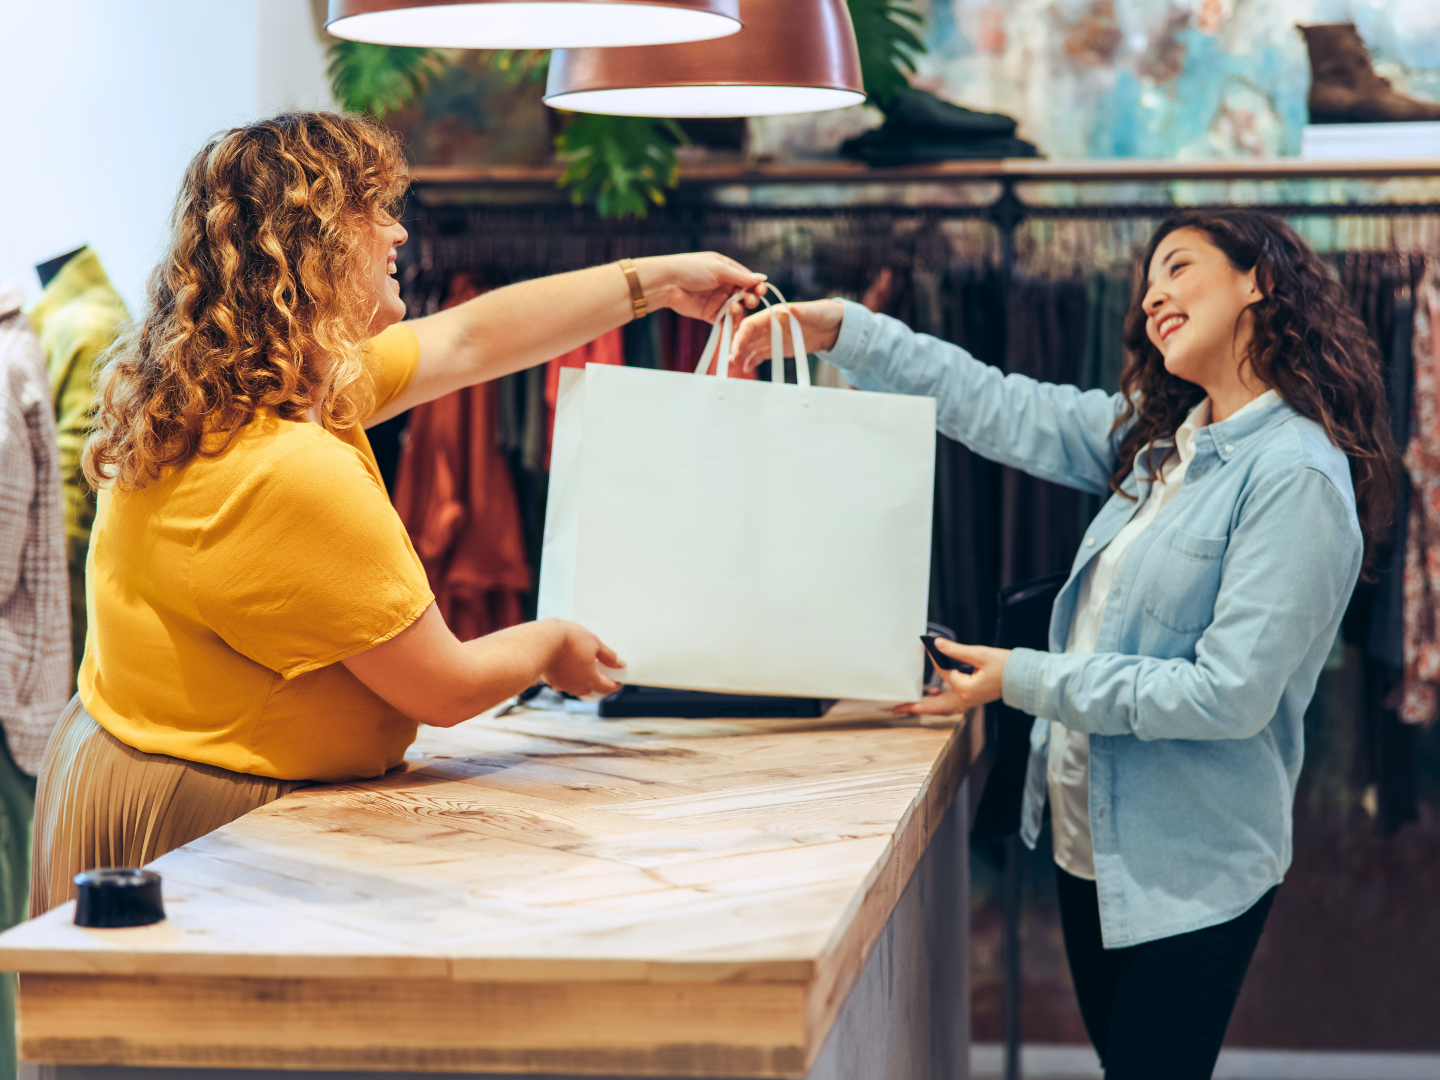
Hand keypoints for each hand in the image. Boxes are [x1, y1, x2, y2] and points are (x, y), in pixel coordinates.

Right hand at [541, 620, 624, 697]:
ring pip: (575, 687)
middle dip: (597, 684)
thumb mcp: (594, 643)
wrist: (543, 640)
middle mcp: (576, 686)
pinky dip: (568, 677)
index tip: (618, 683)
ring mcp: (562, 684)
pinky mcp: (550, 680)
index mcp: (590, 679)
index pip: (606, 687)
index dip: (614, 685)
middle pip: (590, 690)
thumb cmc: (569, 640)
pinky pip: (563, 682)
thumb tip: (620, 663)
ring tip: (584, 669)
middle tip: (601, 674)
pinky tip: (568, 666)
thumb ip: (608, 656)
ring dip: (582, 681)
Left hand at [637, 253, 766, 322]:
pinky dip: (731, 324)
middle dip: (750, 299)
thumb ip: (741, 277)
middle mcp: (724, 285)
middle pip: (745, 295)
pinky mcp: (710, 314)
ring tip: (733, 308)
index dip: (756, 286)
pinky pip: (725, 321)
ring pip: (737, 309)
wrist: (667, 284)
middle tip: (749, 301)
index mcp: (727, 270)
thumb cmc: (691, 269)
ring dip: (740, 310)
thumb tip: (762, 279)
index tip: (761, 291)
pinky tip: (733, 324)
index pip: (748, 280)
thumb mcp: (719, 269)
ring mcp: (718, 300)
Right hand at [730, 299, 844, 373]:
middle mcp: (769, 325)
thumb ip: (802, 312)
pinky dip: (752, 360)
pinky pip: (761, 354)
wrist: (832, 326)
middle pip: (747, 336)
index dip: (742, 336)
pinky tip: (746, 368)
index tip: (737, 349)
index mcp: (773, 314)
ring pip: (751, 346)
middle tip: (731, 361)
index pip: (751, 324)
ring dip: (741, 355)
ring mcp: (772, 337)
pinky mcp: (778, 348)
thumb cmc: (822, 314)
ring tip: (732, 366)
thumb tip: (794, 309)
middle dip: (737, 347)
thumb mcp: (814, 312)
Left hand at [894, 640, 1010, 716]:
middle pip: (934, 707)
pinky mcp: (972, 698)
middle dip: (914, 708)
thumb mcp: (979, 654)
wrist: (1024, 678)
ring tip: (909, 705)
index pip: (942, 673)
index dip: (935, 659)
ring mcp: (969, 701)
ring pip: (941, 708)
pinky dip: (938, 700)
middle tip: (896, 709)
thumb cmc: (1005, 666)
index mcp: (966, 689)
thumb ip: (956, 651)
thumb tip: (937, 645)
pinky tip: (932, 692)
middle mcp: (965, 699)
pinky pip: (950, 703)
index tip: (926, 647)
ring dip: (925, 707)